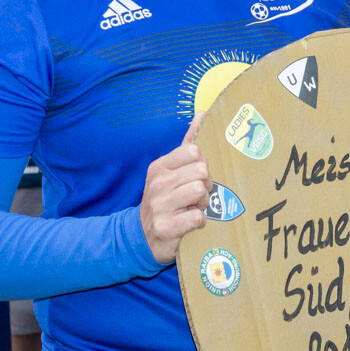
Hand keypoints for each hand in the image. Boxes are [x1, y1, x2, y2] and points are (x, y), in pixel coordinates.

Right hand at [139, 118, 208, 263]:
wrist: (143, 237)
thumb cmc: (165, 200)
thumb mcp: (170, 171)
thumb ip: (187, 144)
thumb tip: (203, 113)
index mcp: (159, 167)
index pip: (194, 151)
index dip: (203, 164)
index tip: (196, 176)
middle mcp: (157, 184)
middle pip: (202, 171)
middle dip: (206, 185)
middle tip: (197, 196)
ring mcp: (160, 206)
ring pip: (200, 192)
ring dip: (203, 204)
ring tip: (192, 208)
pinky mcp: (166, 227)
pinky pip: (198, 216)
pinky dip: (199, 222)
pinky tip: (189, 223)